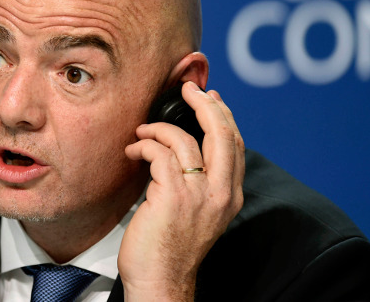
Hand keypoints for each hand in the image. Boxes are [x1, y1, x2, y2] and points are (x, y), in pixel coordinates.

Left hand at [118, 82, 244, 300]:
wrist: (161, 280)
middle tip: (187, 89)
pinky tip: (133, 151)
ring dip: (158, 128)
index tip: (209, 97)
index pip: (236, 144)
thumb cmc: (169, 247)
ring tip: (141, 134)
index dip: (223, 115)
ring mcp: (198, 194)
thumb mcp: (197, 211)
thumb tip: (185, 146)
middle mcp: (221, 193)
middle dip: (205, 103)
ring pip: (185, 138)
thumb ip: (198, 181)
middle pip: (223, 132)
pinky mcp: (173, 195)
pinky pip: (160, 153)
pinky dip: (143, 145)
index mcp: (230, 196)